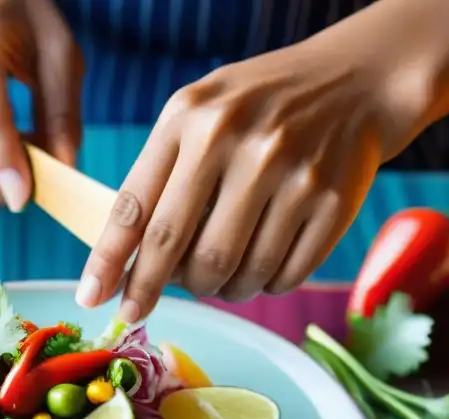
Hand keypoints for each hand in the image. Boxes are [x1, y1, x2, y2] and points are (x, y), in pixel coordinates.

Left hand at [76, 38, 415, 321]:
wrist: (357, 81)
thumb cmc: (259, 108)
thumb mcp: (199, 114)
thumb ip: (160, 175)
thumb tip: (124, 262)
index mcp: (189, 118)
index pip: (135, 207)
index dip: (109, 262)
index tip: (92, 299)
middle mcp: (237, 141)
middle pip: (181, 253)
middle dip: (154, 291)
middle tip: (143, 308)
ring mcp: (289, 172)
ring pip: (234, 274)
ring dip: (219, 290)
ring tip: (219, 274)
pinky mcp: (332, 202)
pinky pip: (283, 277)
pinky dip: (266, 285)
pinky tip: (264, 264)